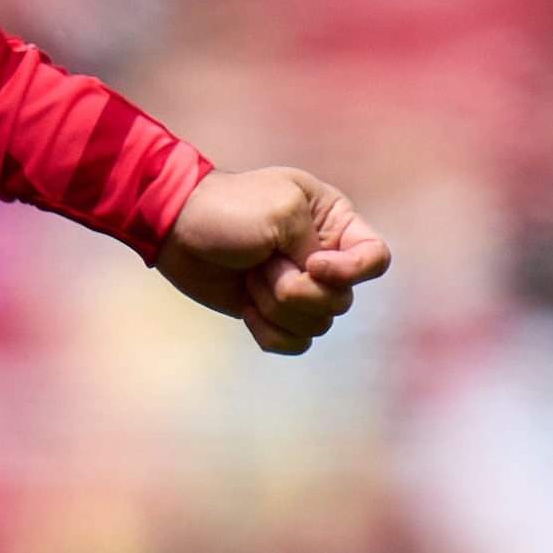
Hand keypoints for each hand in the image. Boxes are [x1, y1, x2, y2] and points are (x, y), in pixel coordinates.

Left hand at [154, 165, 391, 354]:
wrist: (177, 230)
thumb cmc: (229, 209)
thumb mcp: (281, 211)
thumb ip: (315, 246)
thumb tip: (319, 283)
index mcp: (335, 223)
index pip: (375, 259)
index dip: (351, 272)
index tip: (313, 264)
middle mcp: (324, 257)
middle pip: (342, 301)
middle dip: (297, 291)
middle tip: (263, 265)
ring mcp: (300, 288)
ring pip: (317, 325)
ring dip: (276, 307)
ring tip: (250, 279)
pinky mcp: (275, 313)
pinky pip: (294, 343)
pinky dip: (269, 331)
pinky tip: (245, 307)